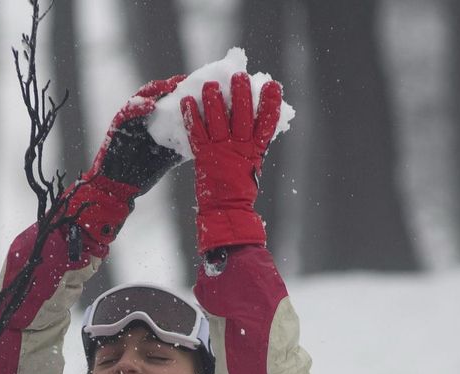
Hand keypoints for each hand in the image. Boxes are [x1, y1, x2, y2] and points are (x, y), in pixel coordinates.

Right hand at [66, 76, 185, 251]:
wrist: (118, 186)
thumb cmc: (142, 173)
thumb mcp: (168, 158)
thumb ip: (182, 147)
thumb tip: (206, 142)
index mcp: (155, 122)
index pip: (170, 101)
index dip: (184, 93)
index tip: (200, 87)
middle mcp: (143, 117)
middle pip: (158, 95)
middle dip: (172, 86)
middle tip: (186, 80)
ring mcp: (129, 119)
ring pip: (142, 98)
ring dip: (155, 90)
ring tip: (169, 86)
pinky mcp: (117, 125)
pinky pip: (127, 112)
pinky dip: (138, 107)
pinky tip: (150, 105)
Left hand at [182, 72, 281, 252]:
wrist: (226, 211)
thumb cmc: (241, 187)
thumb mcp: (253, 163)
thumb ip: (254, 142)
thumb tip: (257, 118)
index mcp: (255, 149)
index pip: (266, 122)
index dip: (270, 104)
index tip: (272, 85)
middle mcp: (240, 148)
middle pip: (241, 115)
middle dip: (241, 94)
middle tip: (239, 76)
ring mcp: (221, 151)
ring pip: (217, 120)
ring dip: (214, 100)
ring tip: (211, 84)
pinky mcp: (203, 156)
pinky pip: (196, 132)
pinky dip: (191, 116)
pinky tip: (187, 100)